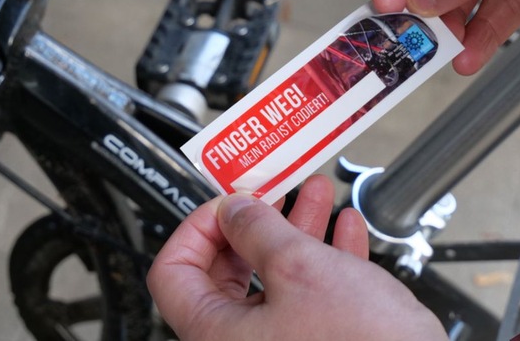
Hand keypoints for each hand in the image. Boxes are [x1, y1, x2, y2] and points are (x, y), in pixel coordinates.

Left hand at [147, 175, 445, 339]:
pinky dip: (325, 255)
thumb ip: (257, 230)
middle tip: (271, 192)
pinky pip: (311, 291)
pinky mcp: (320, 336)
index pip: (175, 272)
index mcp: (217, 333)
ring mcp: (283, 340)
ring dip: (296, 229)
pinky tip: (344, 228)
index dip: (197, 228)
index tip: (227, 203)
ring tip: (316, 194)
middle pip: (227, 270)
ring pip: (275, 275)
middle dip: (255, 222)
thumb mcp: (299, 267)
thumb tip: (233, 209)